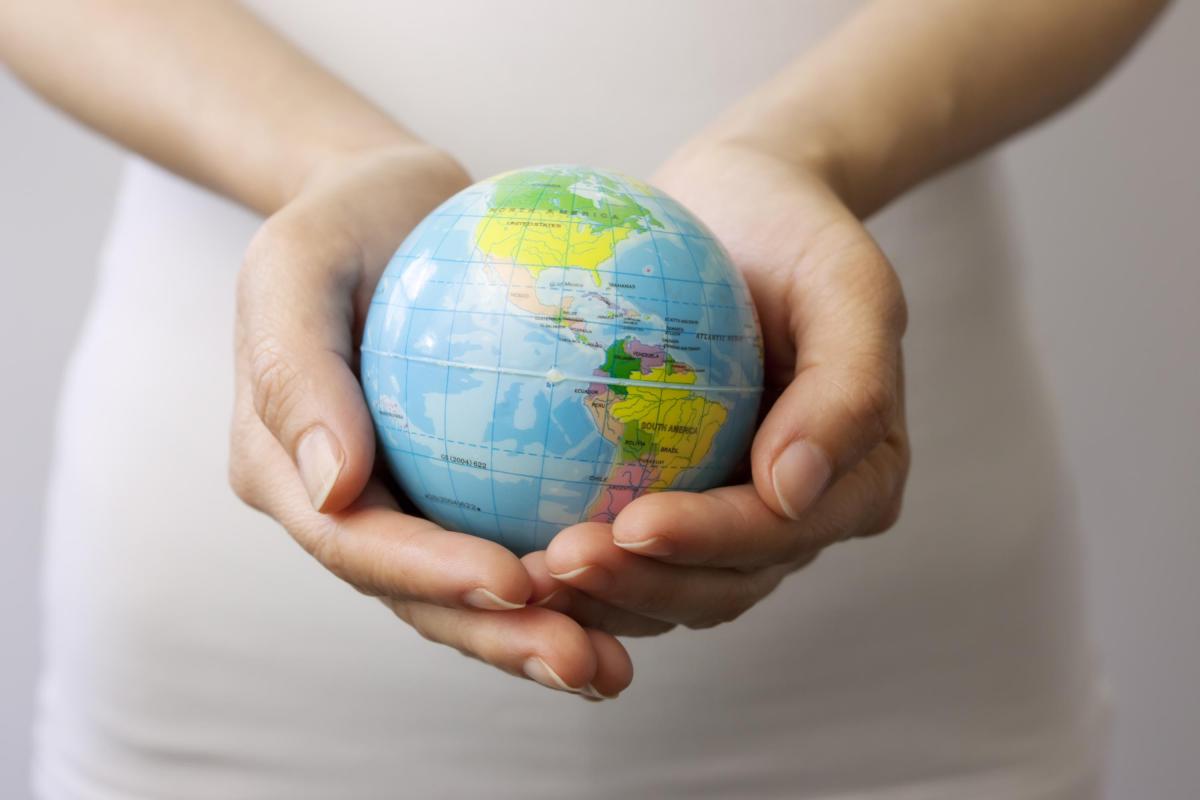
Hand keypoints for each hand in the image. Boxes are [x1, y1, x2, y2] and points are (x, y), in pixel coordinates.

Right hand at [229, 144, 631, 698]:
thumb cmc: (336, 222)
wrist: (387, 205)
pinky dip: (576, 572)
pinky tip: (647, 580)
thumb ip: (296, 374)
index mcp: (288, 473)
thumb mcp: (294, 266)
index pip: (358, 546)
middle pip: (421, 598)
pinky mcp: (462, 486)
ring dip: (545, 633)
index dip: (433, 577)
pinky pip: (520, 533)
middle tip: (587, 666)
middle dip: (501, 639)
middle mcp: (346, 509)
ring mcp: (407, 504)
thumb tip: (335, 490)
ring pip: (475, 591)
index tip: (517, 582)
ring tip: (618, 667)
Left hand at [528, 141, 908, 632]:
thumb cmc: (798, 232)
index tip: (630, 524)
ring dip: (601, 594)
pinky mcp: (678, 498)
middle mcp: (798, 515)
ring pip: (670, 589)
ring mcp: (734, 516)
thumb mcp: (848, 283)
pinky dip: (579, 557)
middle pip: (721, 585)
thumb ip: (847, 386)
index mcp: (856, 481)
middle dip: (641, 587)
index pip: (780, 533)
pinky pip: (627, 545)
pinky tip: (508, 542)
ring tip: (524, 574)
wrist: (741, 206)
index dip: (707, 543)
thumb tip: (793, 491)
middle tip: (555, 563)